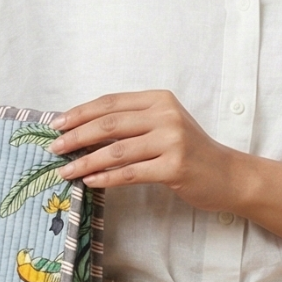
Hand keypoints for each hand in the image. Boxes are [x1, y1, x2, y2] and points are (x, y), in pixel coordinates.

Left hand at [50, 90, 238, 210]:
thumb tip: (82, 130)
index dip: (80, 112)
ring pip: (116, 150)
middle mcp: (166, 115)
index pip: (110, 103)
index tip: (56, 124)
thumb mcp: (163, 125)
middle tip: (54, 148)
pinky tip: (90, 182)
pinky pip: (131, 173)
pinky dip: (106, 178)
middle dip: (76, 136)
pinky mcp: (174, 167)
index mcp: (159, 99)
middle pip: (109, 123)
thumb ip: (131, 123)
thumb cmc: (189, 151)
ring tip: (65, 171)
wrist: (227, 174)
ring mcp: (172, 141)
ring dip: (85, 161)